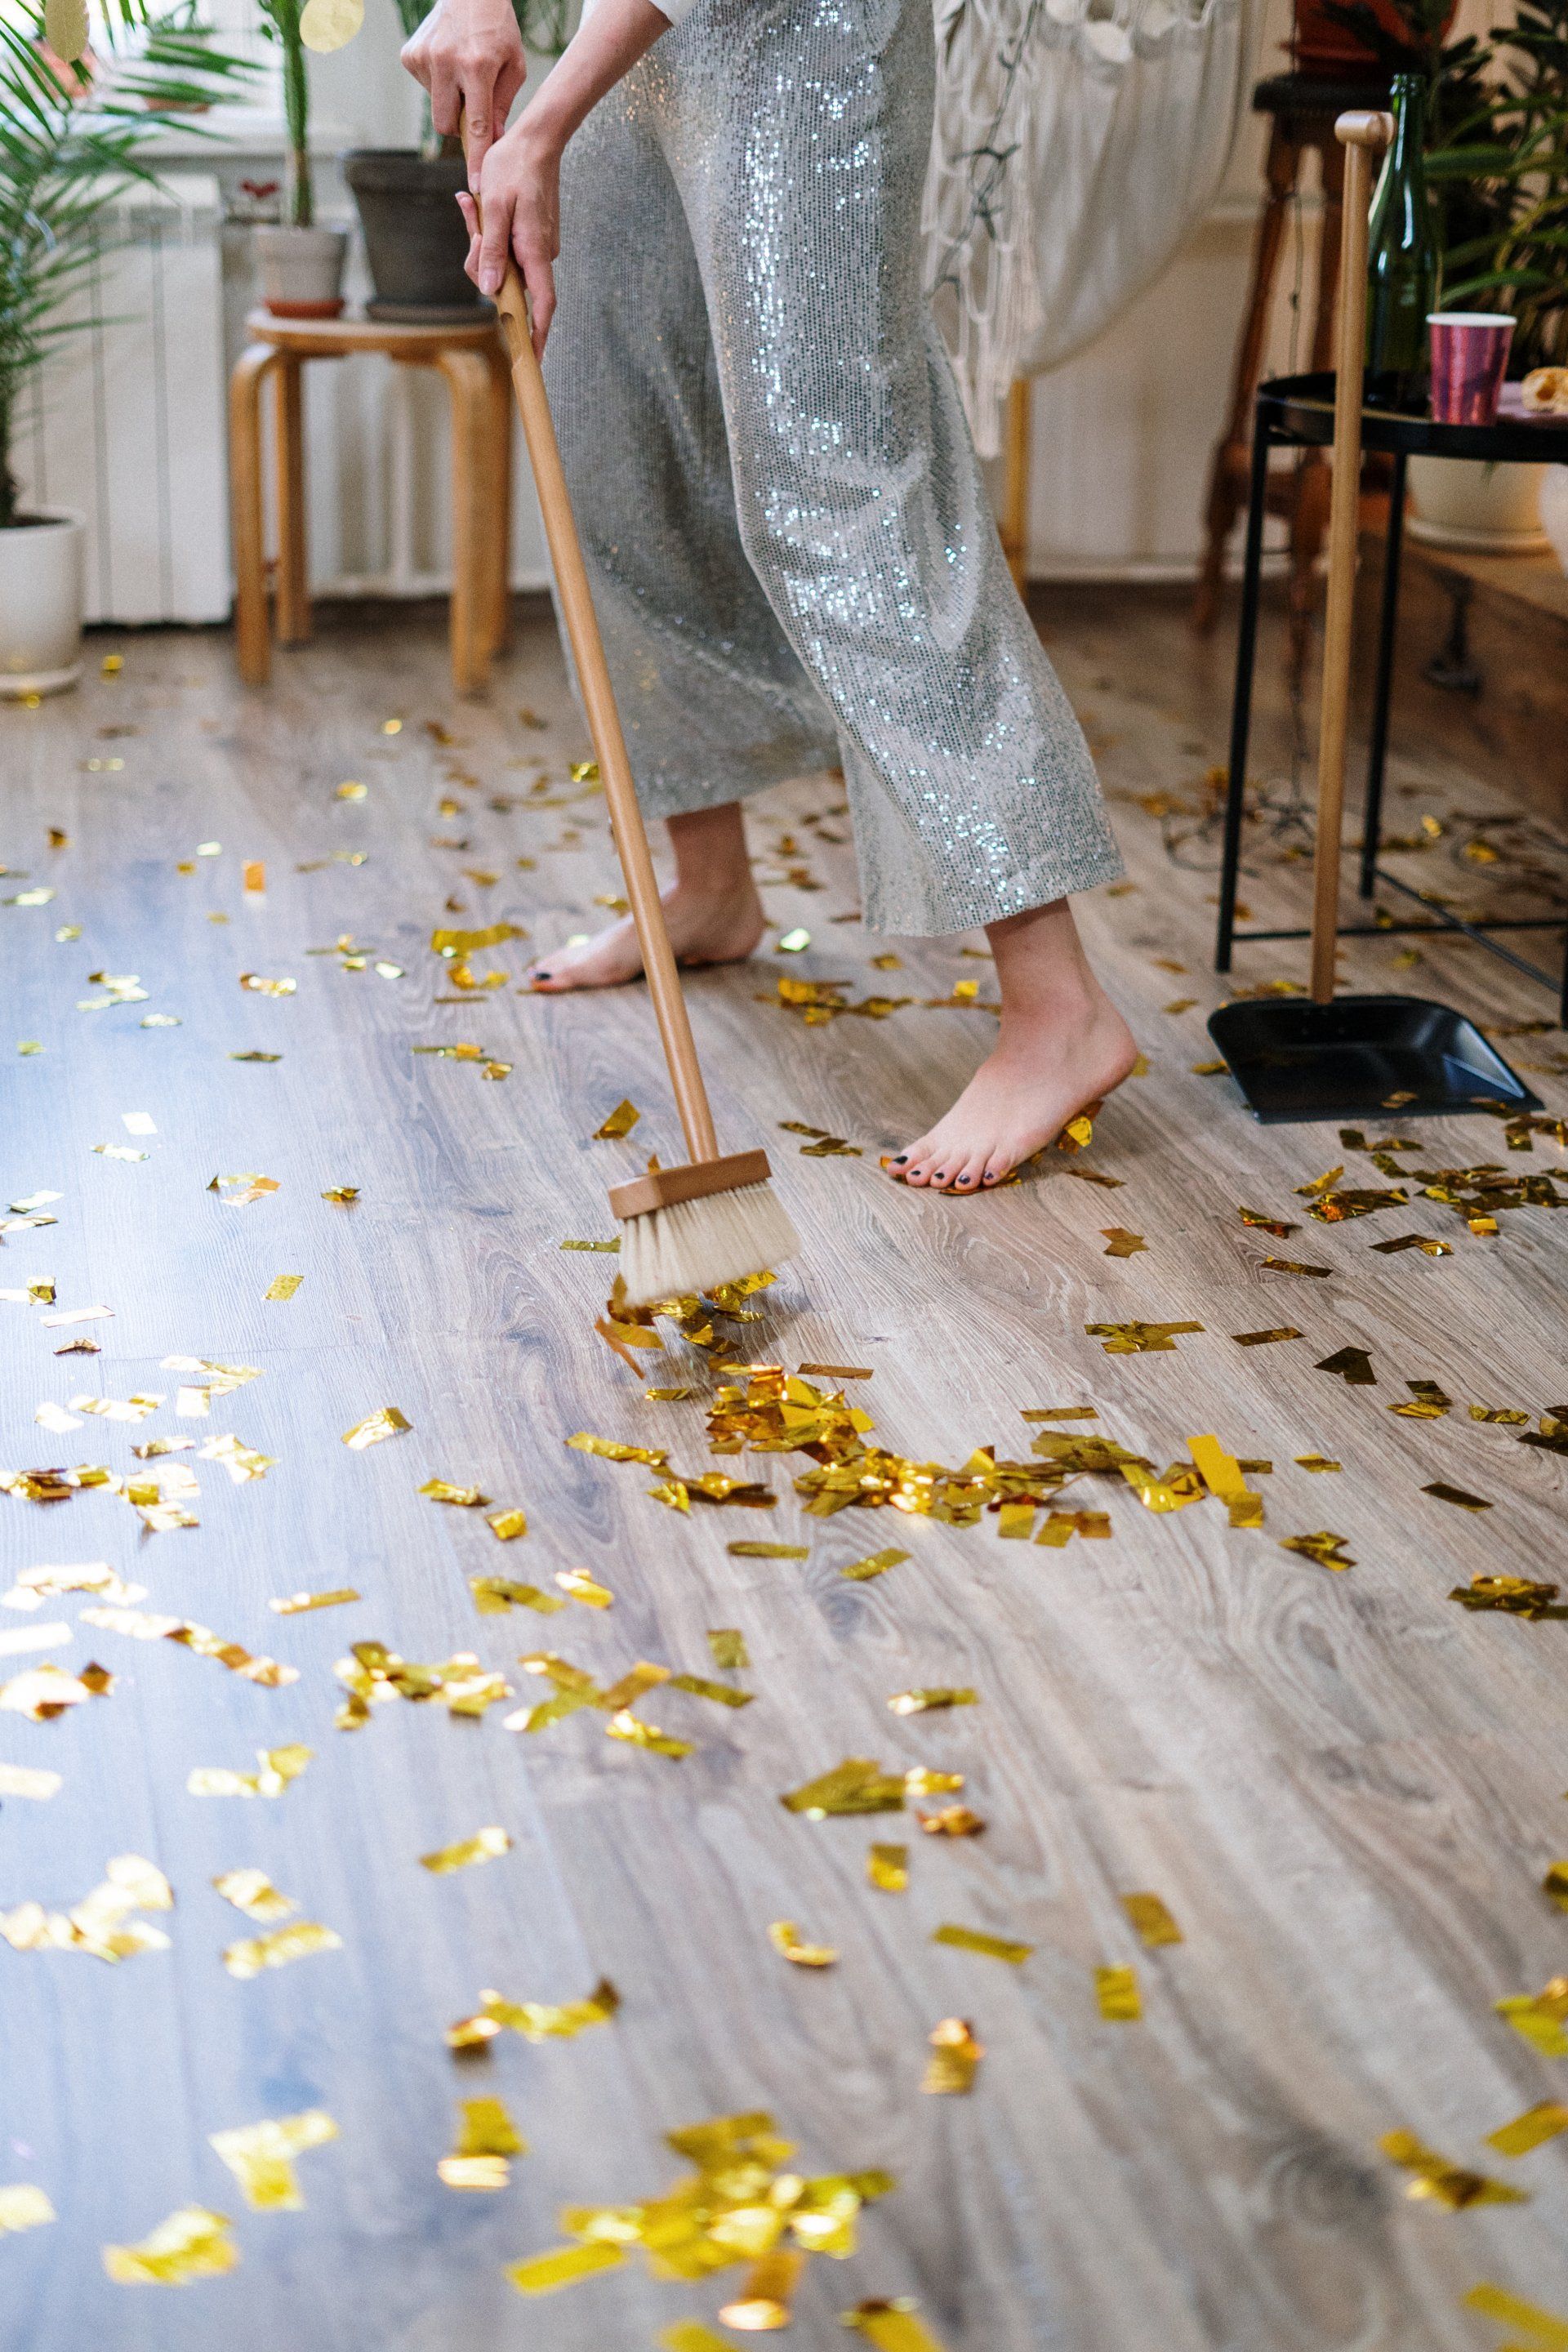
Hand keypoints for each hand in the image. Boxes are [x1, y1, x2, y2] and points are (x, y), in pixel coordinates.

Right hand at [400, 0, 526, 187]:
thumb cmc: (497, 29)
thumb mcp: (513, 65)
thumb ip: (503, 105)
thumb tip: (492, 141)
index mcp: (477, 66)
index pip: (477, 124)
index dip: (477, 158)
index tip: (477, 185)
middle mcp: (446, 62)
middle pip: (446, 124)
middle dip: (460, 126)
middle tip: (473, 107)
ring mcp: (424, 58)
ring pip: (436, 108)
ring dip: (450, 101)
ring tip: (463, 73)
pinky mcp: (410, 55)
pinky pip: (426, 89)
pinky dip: (439, 84)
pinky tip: (448, 63)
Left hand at [455, 118, 560, 356]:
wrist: (536, 136)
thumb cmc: (514, 167)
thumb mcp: (494, 207)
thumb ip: (491, 250)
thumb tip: (488, 289)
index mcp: (534, 252)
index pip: (542, 306)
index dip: (537, 335)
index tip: (532, 360)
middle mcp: (540, 254)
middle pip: (510, 283)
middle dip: (483, 265)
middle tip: (470, 222)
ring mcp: (538, 245)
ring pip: (505, 263)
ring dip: (482, 243)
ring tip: (472, 204)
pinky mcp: (533, 234)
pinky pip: (507, 247)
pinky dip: (490, 234)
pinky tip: (477, 205)